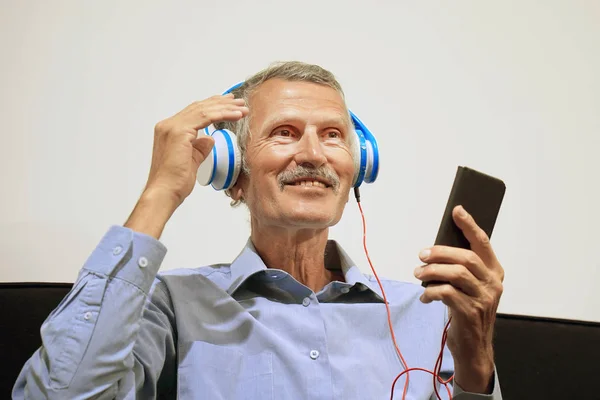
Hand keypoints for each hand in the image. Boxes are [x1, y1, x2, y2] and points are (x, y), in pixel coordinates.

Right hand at [145, 94, 248, 205]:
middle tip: (239, 101)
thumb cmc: (175, 182)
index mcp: (169, 130)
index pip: (194, 112)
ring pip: (204, 110)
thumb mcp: (191, 160)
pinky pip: (206, 118)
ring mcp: (172, 127)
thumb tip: (209, 138)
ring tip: (243, 108)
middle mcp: (168, 125)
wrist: (164, 192)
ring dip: (226, 108)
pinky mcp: (179, 132)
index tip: (228, 104)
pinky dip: (223, 114)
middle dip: (222, 103)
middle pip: (200, 107)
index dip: (212, 106)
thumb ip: (199, 147)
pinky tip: (236, 115)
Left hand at [414, 205, 503, 392]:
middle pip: (466, 258)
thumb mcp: (469, 287)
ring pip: (456, 274)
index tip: (457, 210)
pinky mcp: (470, 312)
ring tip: (418, 273)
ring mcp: (484, 299)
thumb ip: (461, 268)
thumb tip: (436, 249)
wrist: (474, 347)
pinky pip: (447, 293)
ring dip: (432, 271)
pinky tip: (425, 296)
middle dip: (441, 252)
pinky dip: (431, 291)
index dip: (470, 225)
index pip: (483, 243)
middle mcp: (493, 283)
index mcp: (495, 272)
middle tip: (422, 255)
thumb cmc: (468, 311)